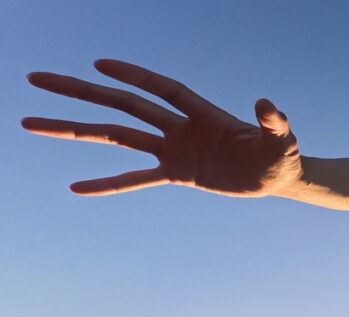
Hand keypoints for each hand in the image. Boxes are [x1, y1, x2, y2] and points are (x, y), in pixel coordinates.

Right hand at [22, 60, 299, 196]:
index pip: (161, 90)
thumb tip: (268, 105)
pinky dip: (108, 184)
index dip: (133, 76)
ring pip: (118, 137)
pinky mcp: (176, 174)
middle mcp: (180, 128)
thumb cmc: (281, 155)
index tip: (99, 65)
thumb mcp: (282, 141)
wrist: (278, 176)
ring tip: (34, 123)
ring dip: (78, 129)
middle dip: (82, 92)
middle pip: (124, 105)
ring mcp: (174, 150)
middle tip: (39, 79)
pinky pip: (136, 179)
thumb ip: (274, 123)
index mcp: (203, 115)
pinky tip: (76, 187)